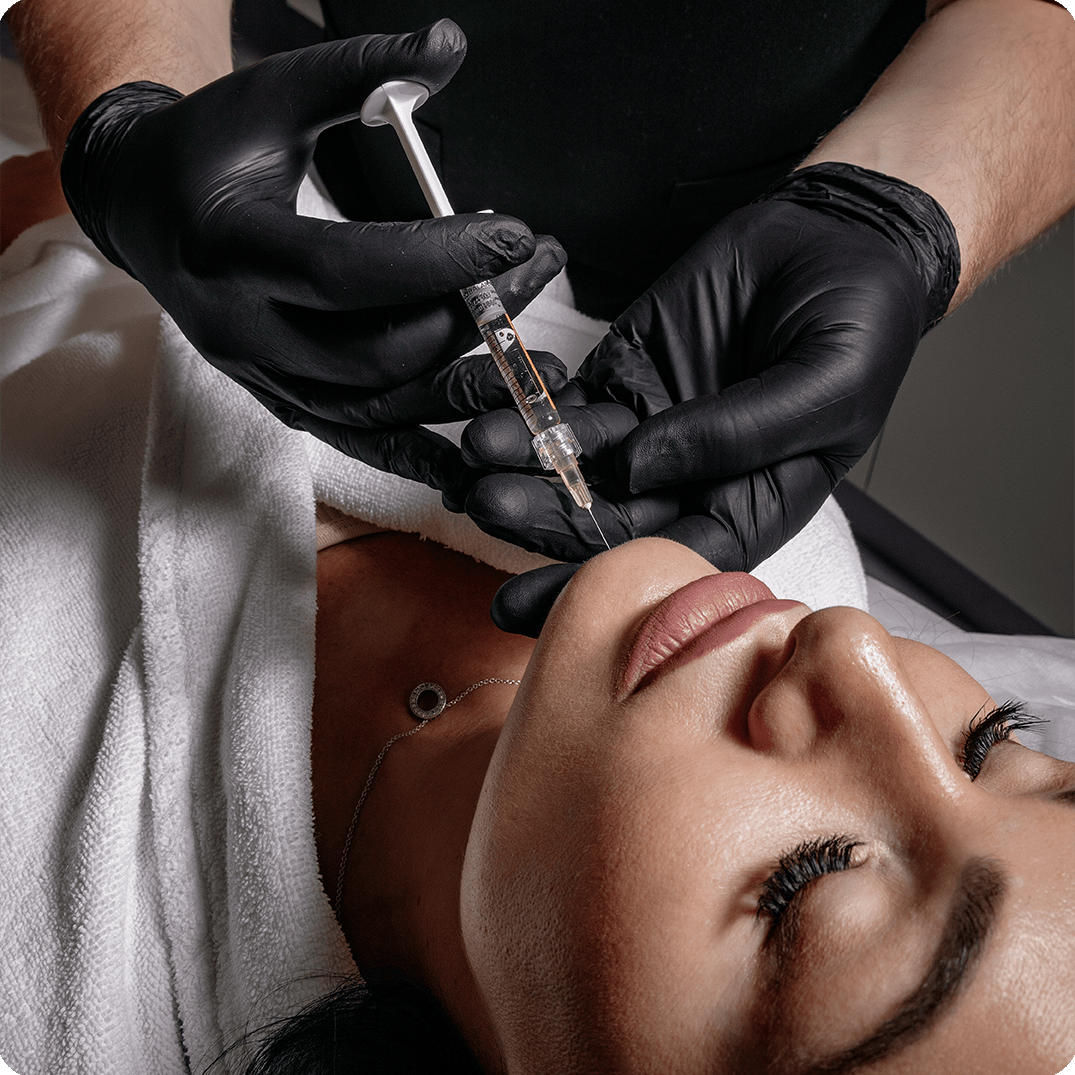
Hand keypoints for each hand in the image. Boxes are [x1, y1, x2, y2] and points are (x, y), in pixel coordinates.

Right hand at [59, 19, 566, 503]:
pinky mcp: (281, 399)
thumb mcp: (273, 95)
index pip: (346, 268)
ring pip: (375, 403)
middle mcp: (240, 327)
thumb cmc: (210, 149)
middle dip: (466, 315)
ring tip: (533, 359)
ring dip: (462, 385)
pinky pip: (356, 439)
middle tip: (530, 270)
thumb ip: (360, 70)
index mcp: (229, 246)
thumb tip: (449, 47)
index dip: (438, 258)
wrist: (146, 209)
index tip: (515, 235)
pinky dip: (417, 452)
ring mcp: (261, 374)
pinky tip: (472, 458)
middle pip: (375, 348)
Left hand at [463, 164, 958, 634]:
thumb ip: (742, 432)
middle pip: (607, 523)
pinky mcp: (622, 382)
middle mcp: (691, 482)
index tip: (532, 603)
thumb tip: (643, 466)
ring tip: (477, 459)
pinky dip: (525, 411)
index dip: (602, 587)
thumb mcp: (827, 383)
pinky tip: (488, 416)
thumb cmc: (859, 322)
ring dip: (524, 469)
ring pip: (575, 468)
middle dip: (545, 521)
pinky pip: (565, 406)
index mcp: (750, 504)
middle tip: (490, 505)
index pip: (670, 566)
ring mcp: (650, 432)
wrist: (835, 240)